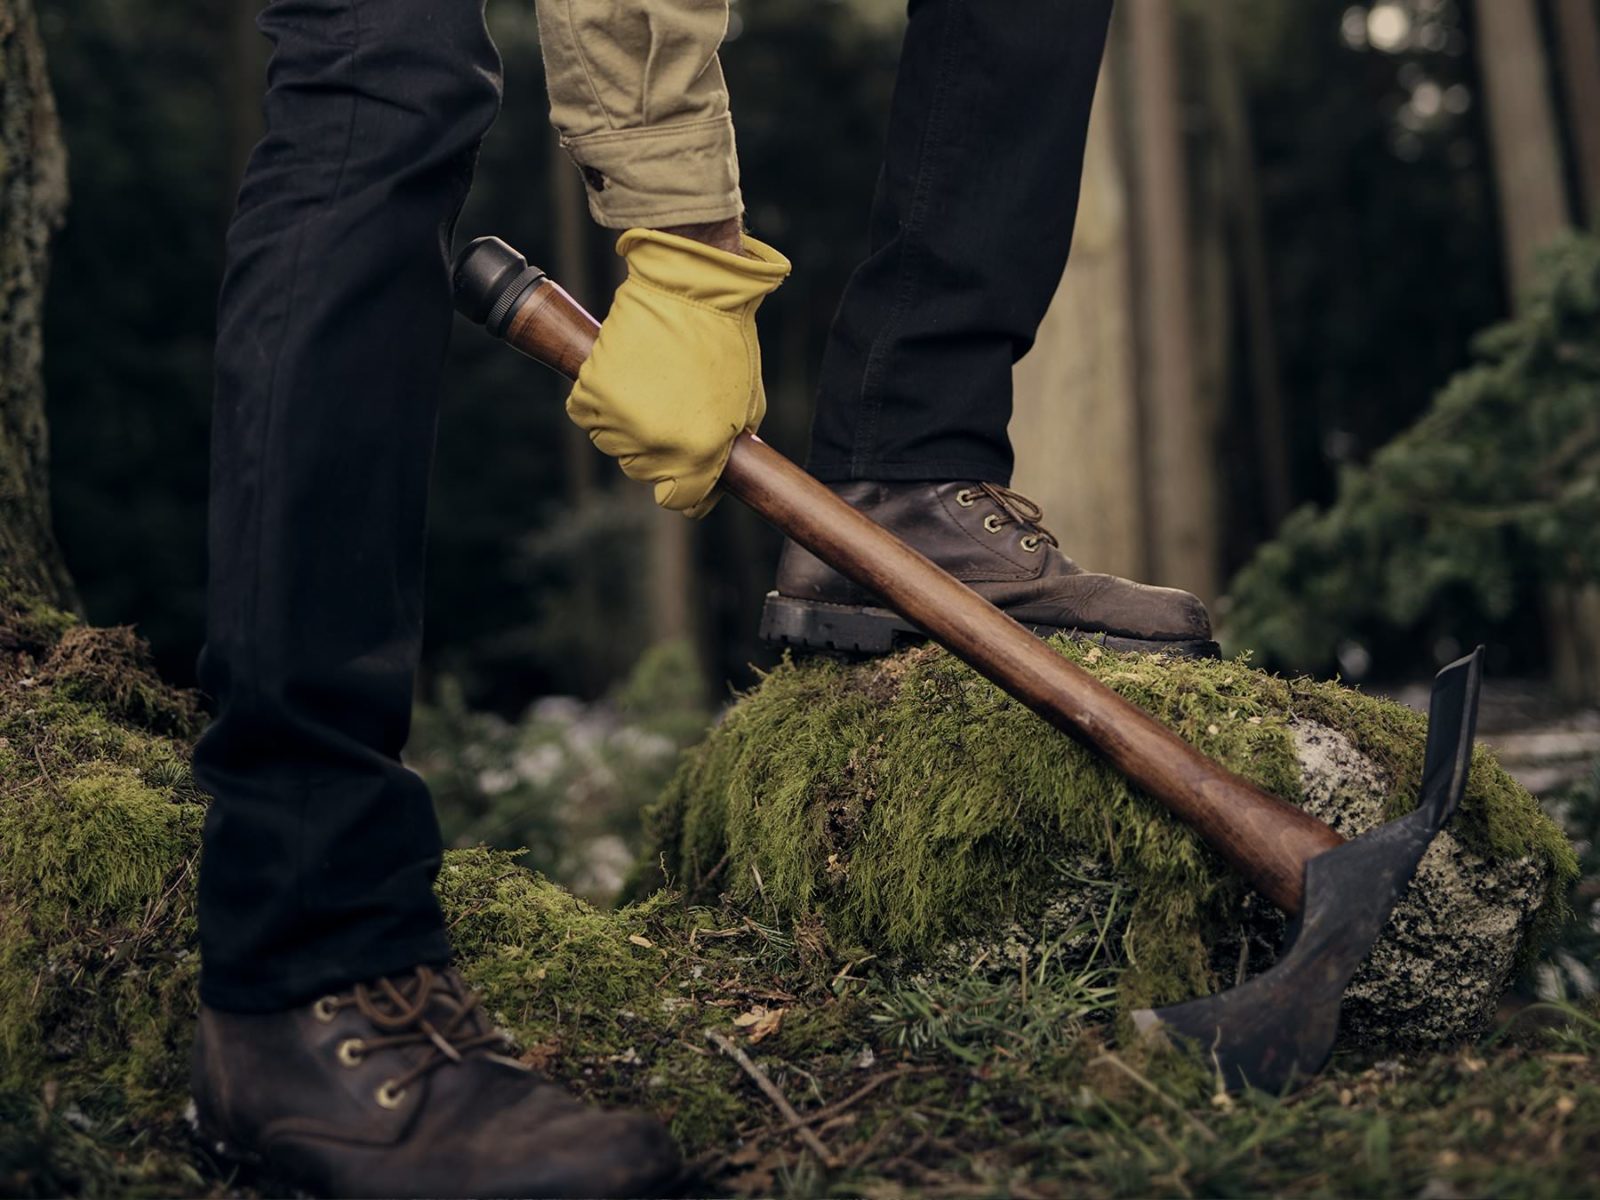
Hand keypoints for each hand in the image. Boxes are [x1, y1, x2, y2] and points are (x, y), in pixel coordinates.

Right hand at [565, 227, 789, 516]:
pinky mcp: (592, 388)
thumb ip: (725, 454)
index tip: (690, 472)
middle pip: (644, 472)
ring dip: (627, 425)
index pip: (680, 501)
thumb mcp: (746, 410)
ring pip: (613, 444)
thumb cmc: (727, 346)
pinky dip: (599, 402)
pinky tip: (622, 380)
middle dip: (660, 450)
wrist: (693, 290)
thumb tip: (710, 484)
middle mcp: (655, 443)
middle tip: (673, 409)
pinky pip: (586, 413)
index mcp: (698, 453)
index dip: (688, 489)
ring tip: (650, 387)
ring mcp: (620, 418)